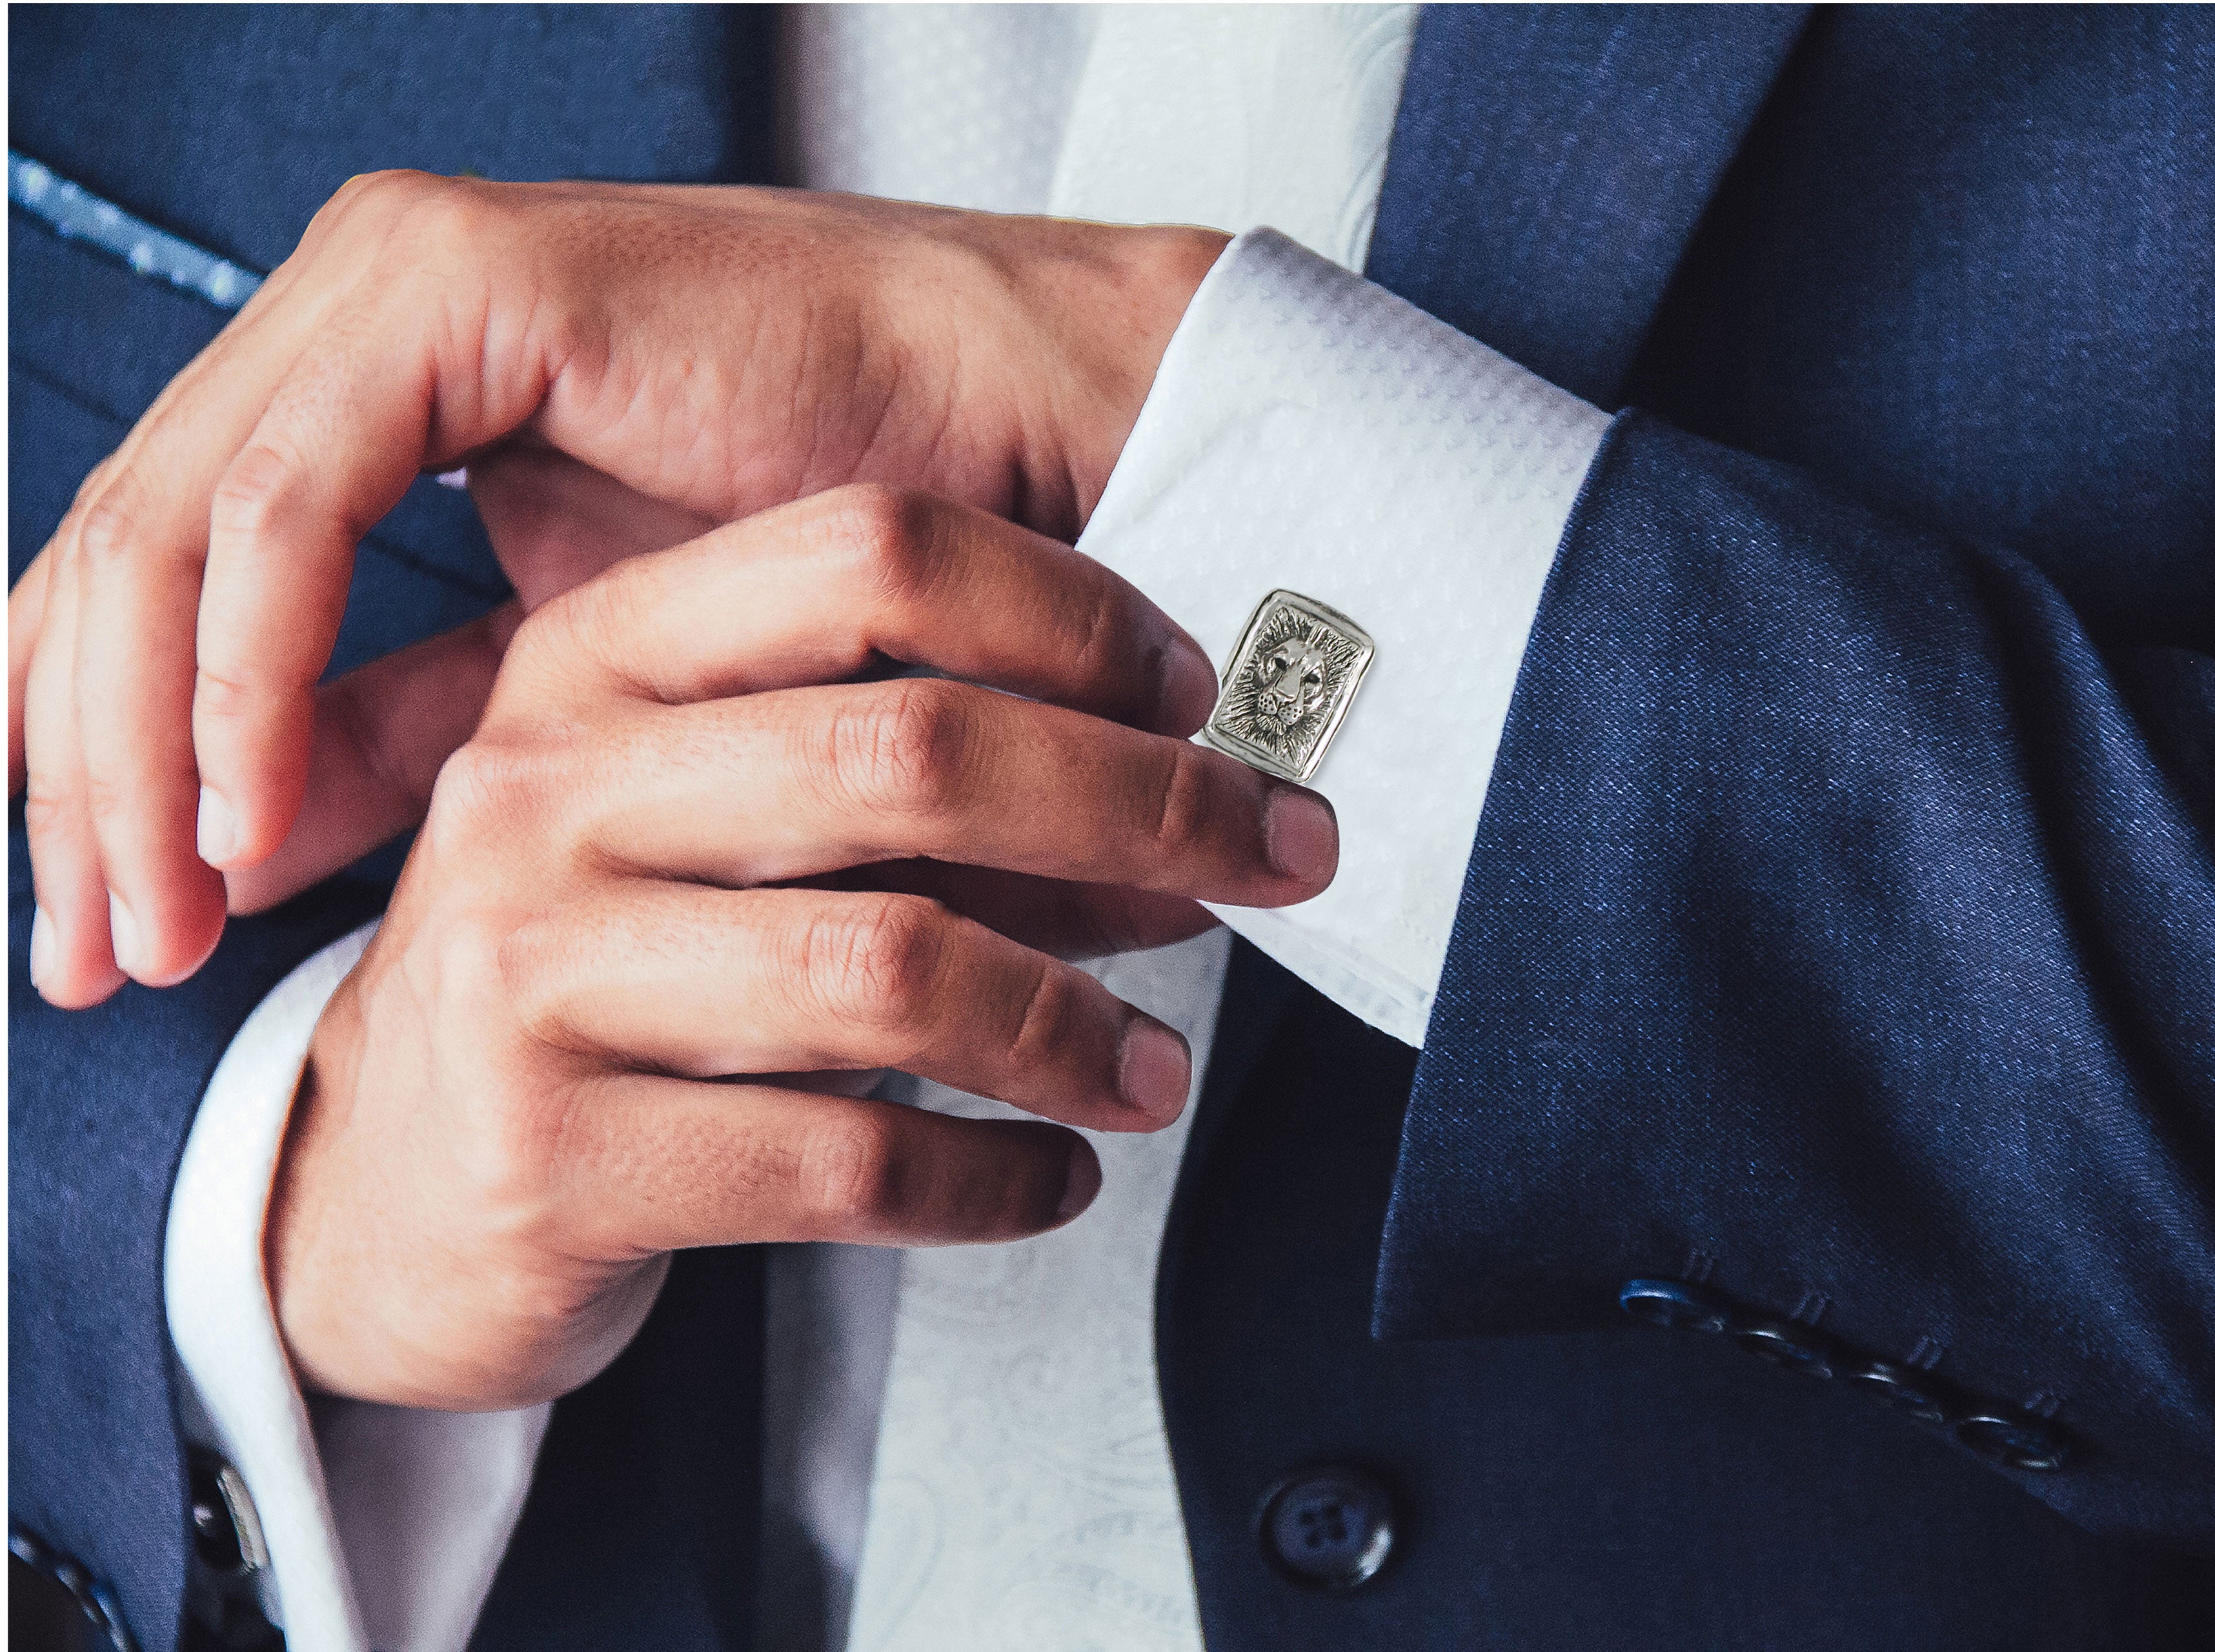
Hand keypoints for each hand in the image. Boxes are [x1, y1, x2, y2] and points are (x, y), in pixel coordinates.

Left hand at [9, 174, 1225, 1005]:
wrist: (1019, 428)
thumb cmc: (837, 549)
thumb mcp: (569, 681)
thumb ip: (400, 727)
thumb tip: (245, 840)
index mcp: (365, 391)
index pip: (158, 579)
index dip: (99, 757)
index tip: (95, 933)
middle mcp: (355, 321)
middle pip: (126, 557)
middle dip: (84, 777)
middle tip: (87, 960)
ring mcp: (398, 286)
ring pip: (168, 528)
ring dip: (142, 744)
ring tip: (161, 916)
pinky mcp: (464, 290)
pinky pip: (291, 497)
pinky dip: (251, 665)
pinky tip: (255, 808)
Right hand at [271, 484, 1337, 1410]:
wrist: (386, 1192)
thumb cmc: (608, 980)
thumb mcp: (718, 835)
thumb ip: (905, 791)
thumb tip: (1191, 798)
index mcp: (594, 659)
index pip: (868, 556)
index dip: (1074, 613)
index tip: (1205, 699)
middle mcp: (543, 789)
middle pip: (910, 752)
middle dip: (1144, 806)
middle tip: (1280, 858)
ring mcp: (530, 974)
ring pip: (892, 967)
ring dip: (1078, 1023)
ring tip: (1160, 1067)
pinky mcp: (549, 1158)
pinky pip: (847, 1161)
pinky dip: (994, 1179)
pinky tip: (1054, 1181)